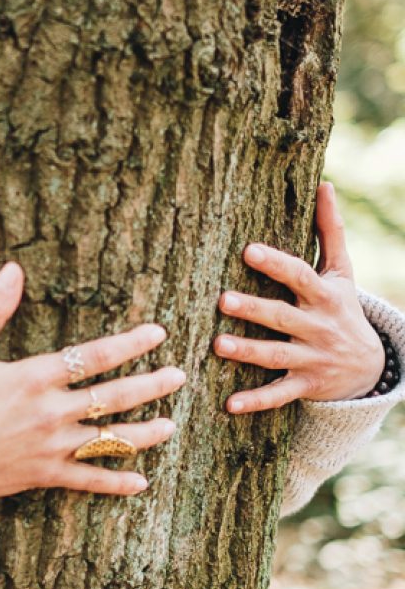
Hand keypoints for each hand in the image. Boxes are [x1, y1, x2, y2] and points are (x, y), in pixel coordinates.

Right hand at [0, 262, 185, 515]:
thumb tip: (12, 270)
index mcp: (33, 379)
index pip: (93, 356)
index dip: (129, 344)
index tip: (157, 334)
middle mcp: (50, 413)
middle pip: (113, 398)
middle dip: (150, 385)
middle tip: (179, 376)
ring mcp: (51, 447)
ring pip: (110, 440)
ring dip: (144, 433)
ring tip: (171, 425)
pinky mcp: (44, 475)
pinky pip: (88, 480)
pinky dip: (115, 481)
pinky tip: (141, 481)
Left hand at [213, 181, 384, 413]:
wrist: (371, 366)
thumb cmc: (342, 308)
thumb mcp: (342, 272)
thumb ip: (330, 230)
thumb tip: (323, 183)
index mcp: (324, 296)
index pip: (300, 276)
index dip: (276, 264)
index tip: (248, 250)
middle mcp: (318, 327)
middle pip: (283, 317)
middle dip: (254, 309)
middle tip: (221, 300)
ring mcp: (312, 359)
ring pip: (277, 355)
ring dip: (248, 352)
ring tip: (217, 345)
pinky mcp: (305, 385)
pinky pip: (279, 395)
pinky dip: (256, 402)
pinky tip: (228, 405)